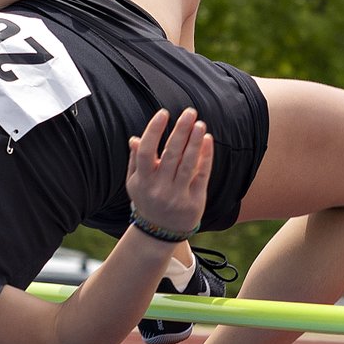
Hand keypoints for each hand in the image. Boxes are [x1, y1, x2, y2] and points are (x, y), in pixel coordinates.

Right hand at [126, 108, 212, 234]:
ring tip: (200, 123)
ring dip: (194, 142)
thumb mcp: (135, 183)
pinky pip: (201, 175)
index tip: (163, 113)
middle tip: (189, 111)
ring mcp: (177, 196)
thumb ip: (136, 161)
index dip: (154, 131)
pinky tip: (207, 140)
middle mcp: (159, 188)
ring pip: (187, 164)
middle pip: (171, 155)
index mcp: (142, 181)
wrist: (160, 233)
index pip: (146, 152)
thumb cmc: (147, 200)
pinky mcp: (194, 201)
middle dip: (180, 131)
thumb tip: (135, 138)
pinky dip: (205, 157)